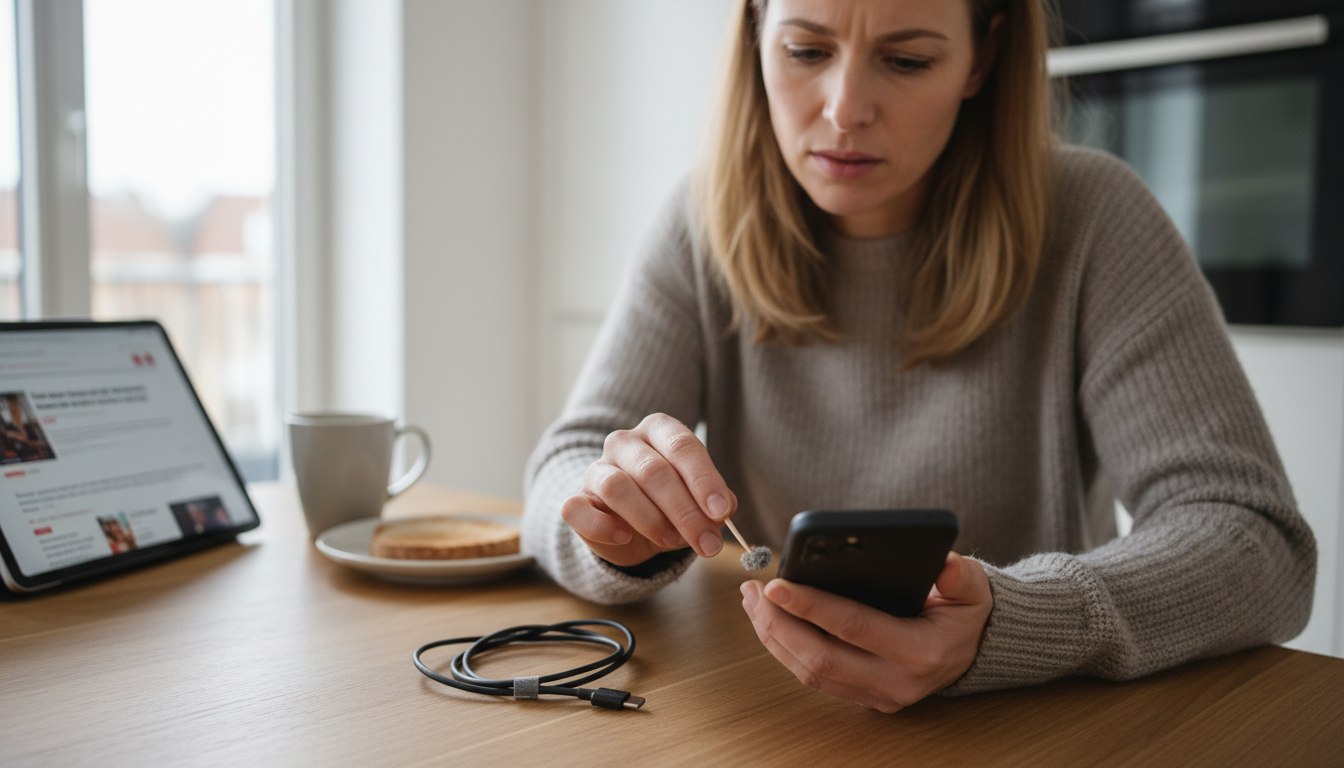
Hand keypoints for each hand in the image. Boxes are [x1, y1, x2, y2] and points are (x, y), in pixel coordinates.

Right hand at [560, 413, 736, 566]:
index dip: (703, 480)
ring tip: (671, 540)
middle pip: (653, 470)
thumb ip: (714, 503)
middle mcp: (624, 442)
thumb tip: (722, 510)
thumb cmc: (670, 505)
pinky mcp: (576, 500)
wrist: (629, 528)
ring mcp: (595, 469)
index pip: (682, 446)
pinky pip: (578, 509)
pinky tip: (624, 537)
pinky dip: (603, 526)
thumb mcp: (698, 501)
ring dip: (650, 520)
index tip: (721, 512)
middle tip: (706, 542)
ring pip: (617, 487)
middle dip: (684, 511)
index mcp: (658, 430)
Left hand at [740, 552, 991, 712]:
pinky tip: (768, 620)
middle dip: (778, 623)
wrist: (972, 649)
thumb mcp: (973, 588)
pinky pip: (813, 678)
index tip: (776, 584)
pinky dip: (785, 649)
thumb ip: (961, 575)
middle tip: (754, 590)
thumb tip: (942, 565)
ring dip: (774, 636)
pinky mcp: (863, 698)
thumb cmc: (964, 610)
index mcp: (921, 652)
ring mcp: (878, 695)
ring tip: (752, 601)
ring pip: (810, 672)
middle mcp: (897, 682)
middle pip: (820, 658)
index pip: (854, 627)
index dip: (811, 606)